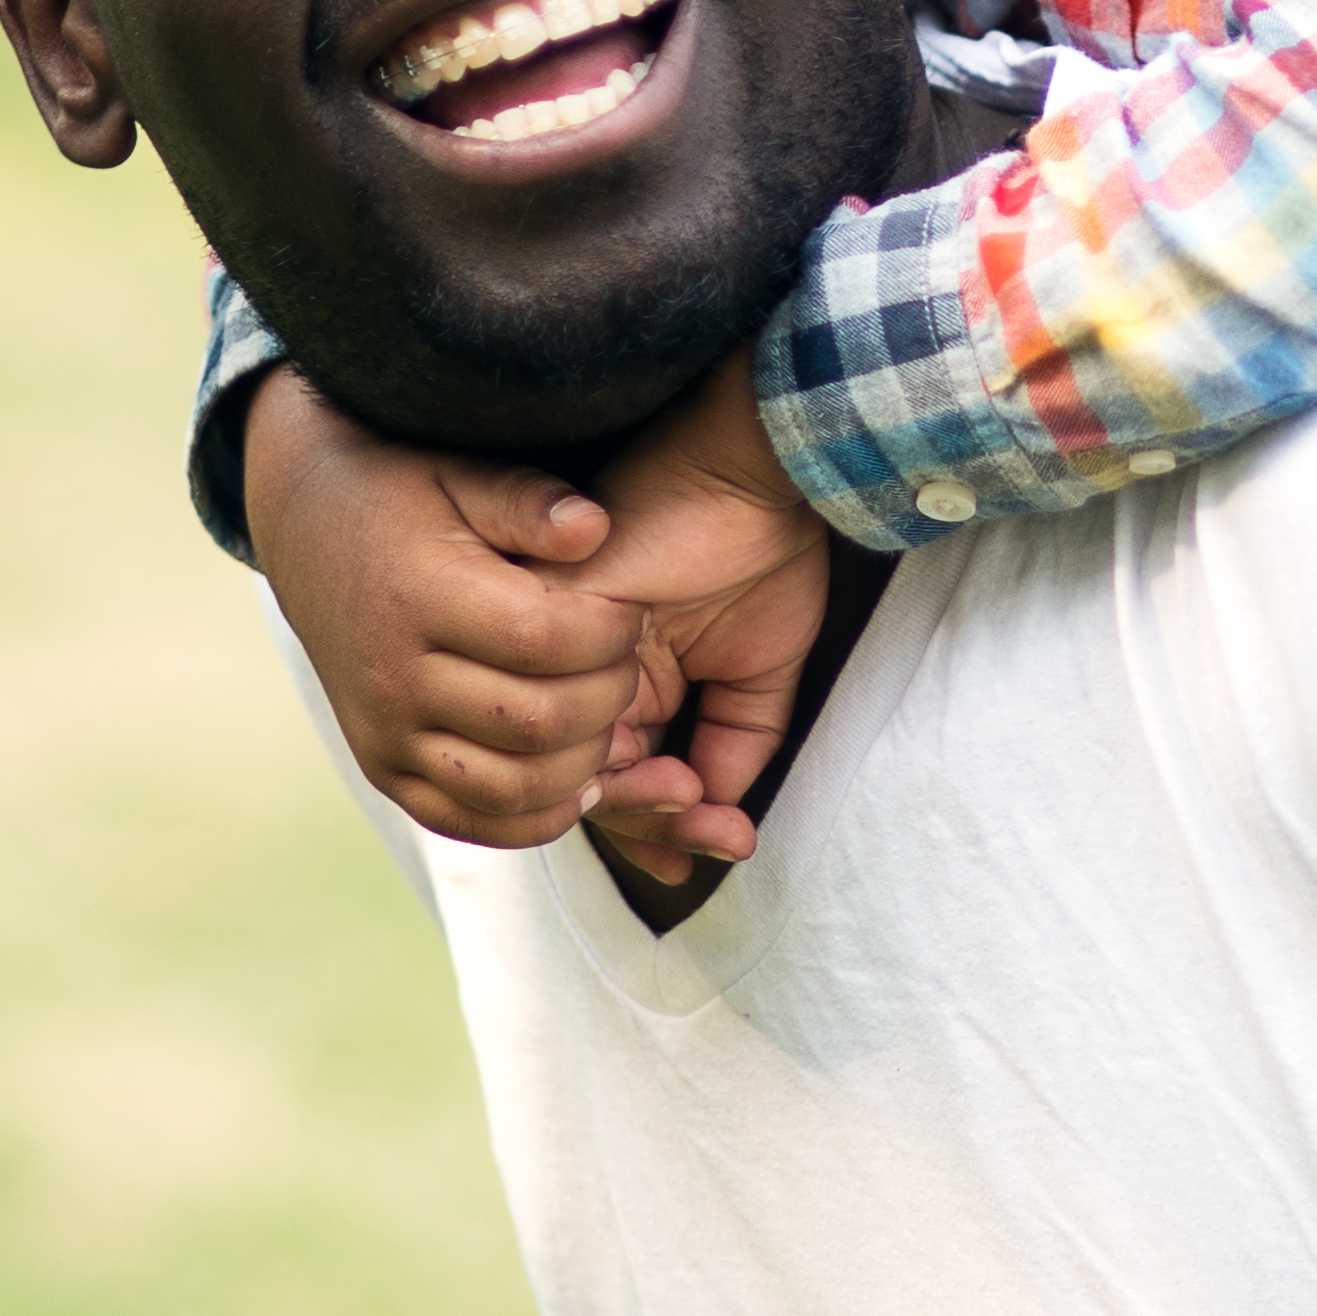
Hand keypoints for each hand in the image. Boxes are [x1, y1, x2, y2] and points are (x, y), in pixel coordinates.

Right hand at [245, 367, 650, 848]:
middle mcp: (393, 676)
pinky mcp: (381, 768)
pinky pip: (466, 819)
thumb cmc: (403, 492)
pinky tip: (579, 779)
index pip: (545, 638)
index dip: (612, 631)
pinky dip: (533, 815)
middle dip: (608, 694)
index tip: (632, 609)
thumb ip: (529, 499)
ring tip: (607, 714)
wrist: (308, 528)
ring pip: (509, 785)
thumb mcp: (462, 472)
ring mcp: (382, 733)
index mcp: (421, 596)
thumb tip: (596, 528)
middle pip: (536, 720)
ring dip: (581, 762)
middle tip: (627, 660)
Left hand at [564, 354, 833, 888]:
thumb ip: (738, 744)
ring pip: (575, 768)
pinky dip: (628, 770)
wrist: (756, 469)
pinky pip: (571, 728)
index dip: (666, 825)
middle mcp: (581, 668)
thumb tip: (718, 815)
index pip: (620, 772)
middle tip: (721, 832)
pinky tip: (678, 775)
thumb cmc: (761, 549)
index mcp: (623, 676)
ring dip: (647, 806)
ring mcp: (563, 652)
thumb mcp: (758, 672)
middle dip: (660, 824)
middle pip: (591, 784)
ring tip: (702, 799)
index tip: (725, 846)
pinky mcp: (555, 626)